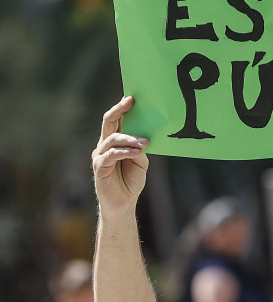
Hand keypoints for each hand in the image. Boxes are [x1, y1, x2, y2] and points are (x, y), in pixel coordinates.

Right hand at [91, 96, 148, 216]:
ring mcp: (100, 155)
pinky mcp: (99, 167)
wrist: (123, 203)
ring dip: (130, 138)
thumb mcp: (141, 161)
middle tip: (130, 101)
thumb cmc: (131, 180)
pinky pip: (111, 155)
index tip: (132, 98)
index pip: (116, 120)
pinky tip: (137, 152)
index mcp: (114, 141)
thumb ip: (140, 148)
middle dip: (119, 110)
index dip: (122, 108)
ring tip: (144, 142)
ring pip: (112, 139)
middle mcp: (104, 145)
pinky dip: (125, 152)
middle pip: (109, 122)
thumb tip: (144, 137)